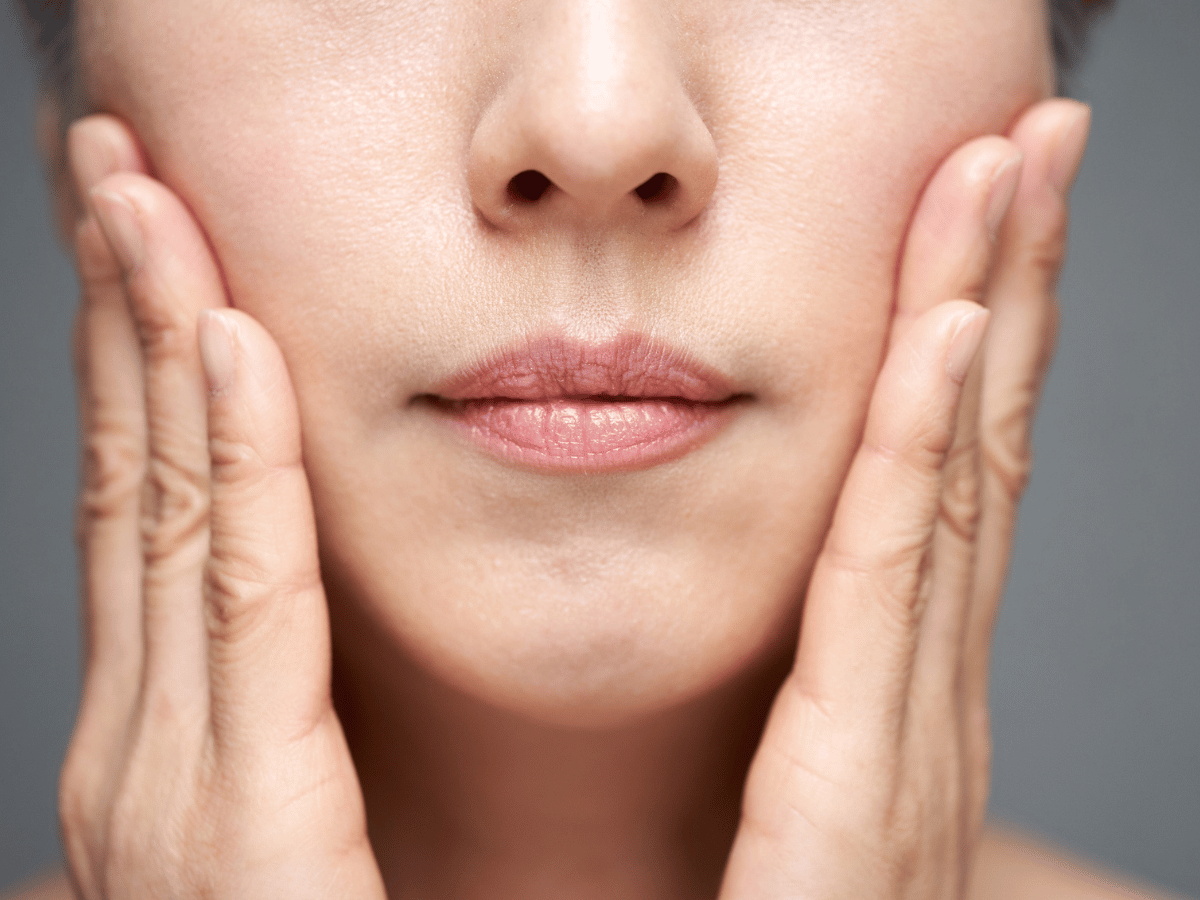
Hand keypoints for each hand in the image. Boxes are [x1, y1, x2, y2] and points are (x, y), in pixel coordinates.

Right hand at [58, 116, 386, 899]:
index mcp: (164, 739)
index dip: (147, 359)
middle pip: (136, 477)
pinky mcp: (243, 813)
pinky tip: (231, 341)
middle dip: (120, 309)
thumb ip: (259, 714)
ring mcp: (169, 777)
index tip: (159, 237)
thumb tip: (247, 629)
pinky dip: (233, 459)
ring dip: (154, 338)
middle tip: (118, 164)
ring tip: (146, 196)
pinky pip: (245, 597)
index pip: (155, 503)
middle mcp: (139, 741)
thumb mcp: (281, 817)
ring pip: (167, 506)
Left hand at [720, 99, 1090, 898]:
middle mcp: (924, 694)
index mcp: (889, 692)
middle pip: (972, 452)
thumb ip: (789, 697)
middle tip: (1031, 140)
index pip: (931, 479)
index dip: (963, 339)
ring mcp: (914, 734)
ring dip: (986, 315)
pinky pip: (893, 582)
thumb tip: (786, 600)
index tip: (969, 211)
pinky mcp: (863, 783)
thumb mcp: (773, 790)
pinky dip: (927, 451)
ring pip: (951, 484)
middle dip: (1007, 285)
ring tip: (1011, 171)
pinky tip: (946, 337)